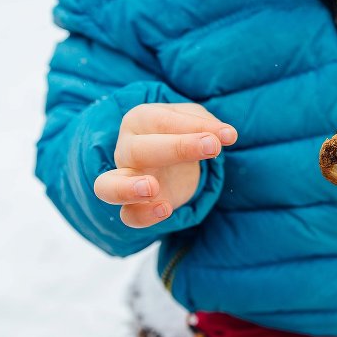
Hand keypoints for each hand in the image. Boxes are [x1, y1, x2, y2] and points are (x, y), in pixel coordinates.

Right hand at [93, 103, 236, 227]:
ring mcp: (124, 180)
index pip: (163, 120)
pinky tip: (166, 209)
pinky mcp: (133, 207)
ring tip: (152, 188)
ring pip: (107, 186)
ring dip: (128, 188)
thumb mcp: (195, 121)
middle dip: (177, 148)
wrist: (171, 163)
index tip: (229, 135)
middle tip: (211, 147)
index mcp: (140, 121)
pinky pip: (128, 216)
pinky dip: (144, 215)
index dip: (195, 127)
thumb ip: (206, 124)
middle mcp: (126, 149)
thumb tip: (226, 134)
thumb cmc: (180, 134)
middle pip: (139, 149)